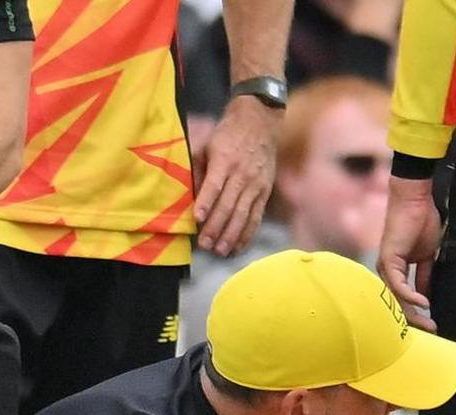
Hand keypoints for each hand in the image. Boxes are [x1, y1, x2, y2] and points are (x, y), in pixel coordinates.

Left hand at [194, 96, 281, 256]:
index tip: (197, 219)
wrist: (260, 123)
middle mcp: (242, 175)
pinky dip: (247, 233)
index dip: (206, 203)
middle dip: (216, 227)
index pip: (214, 185)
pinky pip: (256, 216)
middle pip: (229, 205)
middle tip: (205, 244)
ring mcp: (256, 185)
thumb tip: (190, 194)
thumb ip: (198, 168)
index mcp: (225, 160)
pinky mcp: (265, 192)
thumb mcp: (208, 143)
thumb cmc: (228, 133)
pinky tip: (238, 246)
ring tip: (220, 250)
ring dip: (231, 235)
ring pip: (243, 214)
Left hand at [376, 175, 442, 330]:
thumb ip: (425, 275)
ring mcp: (386, 266)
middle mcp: (387, 271)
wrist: (416, 200)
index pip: (403, 300)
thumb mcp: (428, 255)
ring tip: (430, 325)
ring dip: (413, 313)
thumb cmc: (422, 222)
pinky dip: (410, 296)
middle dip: (416, 320)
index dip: (417, 314)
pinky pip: (398, 284)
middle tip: (432, 331)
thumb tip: (427, 295)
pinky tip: (424, 304)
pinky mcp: (389, 259)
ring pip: (396, 298)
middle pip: (398, 303)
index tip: (432, 325)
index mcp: (396, 271)